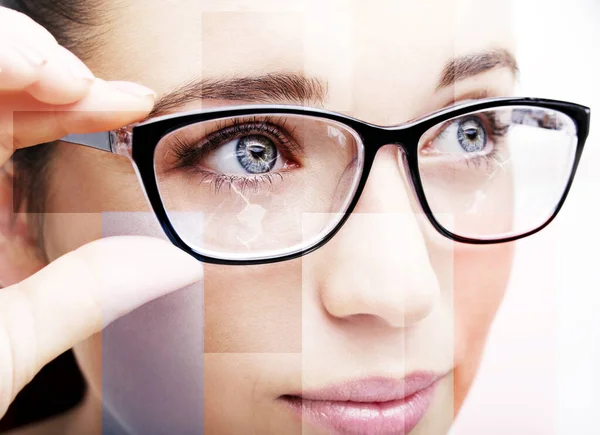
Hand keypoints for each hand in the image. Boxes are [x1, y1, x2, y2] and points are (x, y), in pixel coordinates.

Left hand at [0, 6, 203, 418]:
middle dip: (52, 73)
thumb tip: (169, 266)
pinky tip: (87, 119)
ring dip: (58, 93)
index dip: (18, 57)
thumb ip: (81, 298)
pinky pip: (1, 135)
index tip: (83, 87)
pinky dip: (46, 118)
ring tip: (111, 102)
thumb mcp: (1, 351)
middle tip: (113, 96)